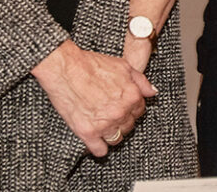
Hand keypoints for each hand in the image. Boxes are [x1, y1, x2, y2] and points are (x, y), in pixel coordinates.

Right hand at [32, 39, 156, 156]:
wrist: (65, 68)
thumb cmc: (90, 65)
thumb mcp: (122, 66)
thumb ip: (140, 81)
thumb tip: (152, 92)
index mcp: (131, 96)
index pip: (139, 112)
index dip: (130, 109)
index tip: (122, 107)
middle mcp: (120, 112)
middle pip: (128, 126)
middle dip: (121, 121)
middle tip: (109, 114)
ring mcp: (105, 124)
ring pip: (116, 139)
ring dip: (111, 134)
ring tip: (102, 125)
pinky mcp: (88, 133)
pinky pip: (100, 151)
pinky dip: (98, 147)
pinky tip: (94, 138)